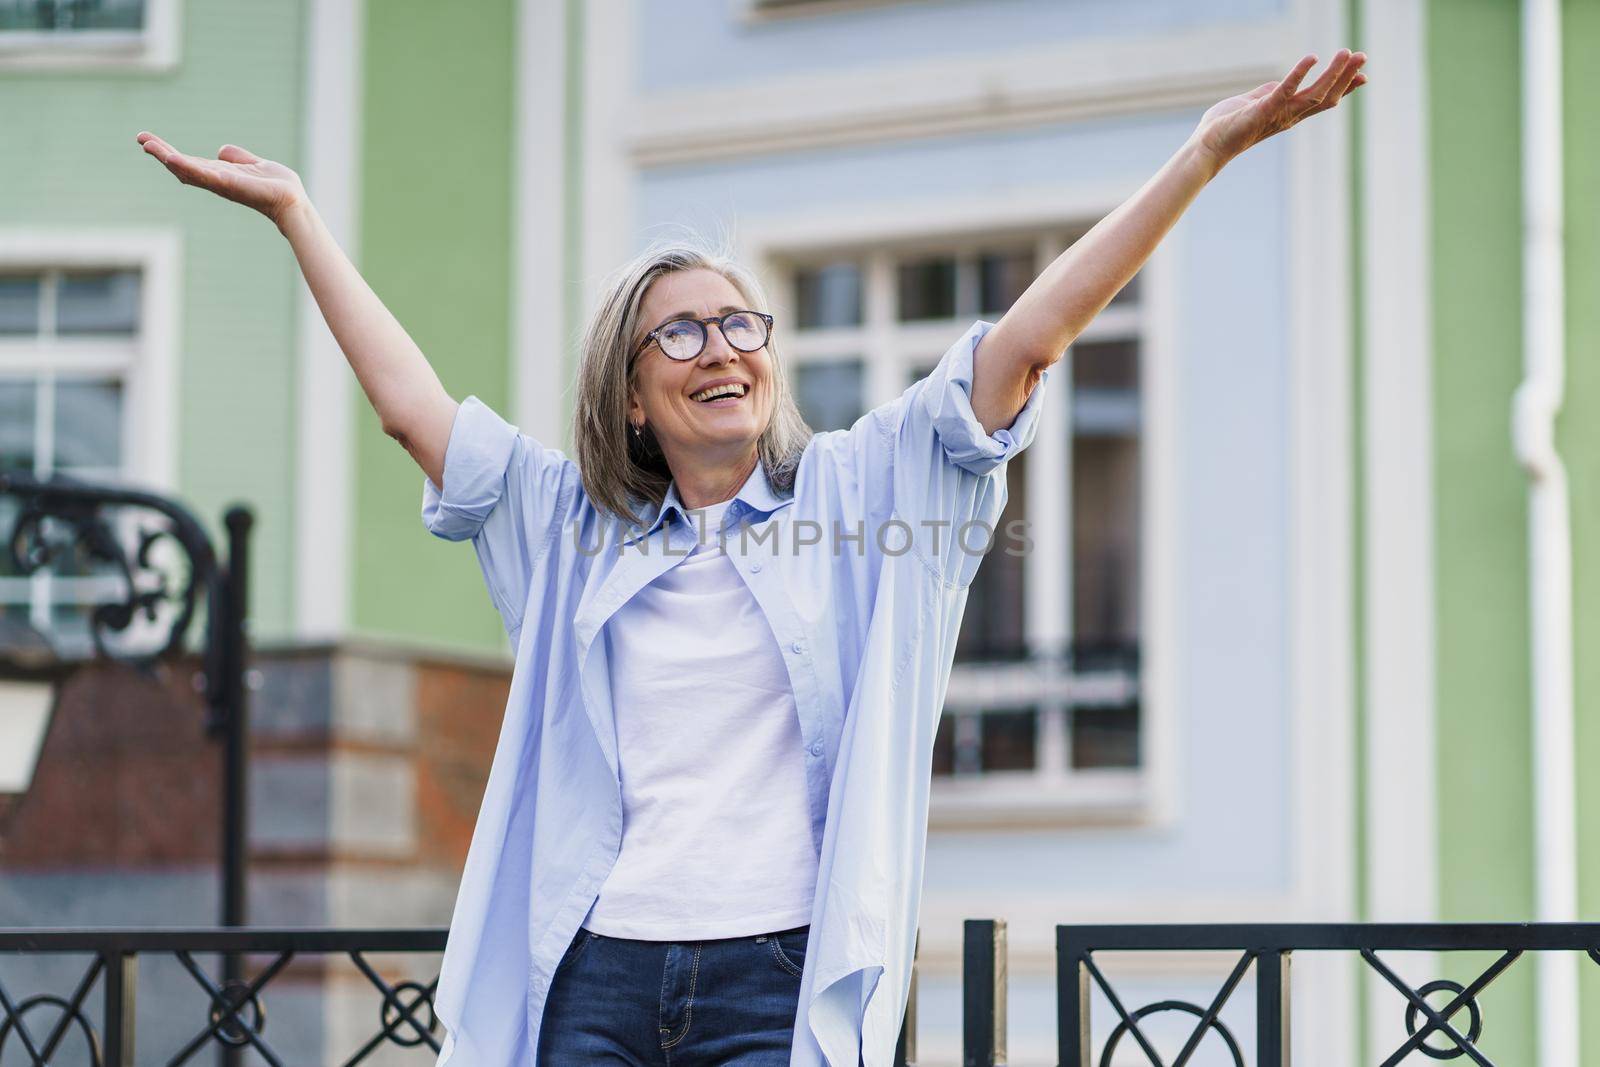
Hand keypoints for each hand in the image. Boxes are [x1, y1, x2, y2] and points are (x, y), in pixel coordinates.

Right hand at [135, 132, 307, 228]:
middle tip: (140, 139)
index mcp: (218, 174)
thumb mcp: (253, 163)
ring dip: (167, 158)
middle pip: (181, 166)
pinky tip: (173, 159)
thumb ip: (237, 157)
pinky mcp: (229, 185)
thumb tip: (222, 150)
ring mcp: (220, 184)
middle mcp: (215, 181)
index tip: (148, 140)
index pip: (188, 161)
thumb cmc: (276, 186)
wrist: (292, 199)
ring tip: (149, 145)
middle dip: (161, 153)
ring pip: (188, 170)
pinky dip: (188, 167)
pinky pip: (204, 175)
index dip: (168, 152)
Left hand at [1192, 50, 1366, 168]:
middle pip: (1326, 96)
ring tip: (1347, 54)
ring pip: (1315, 94)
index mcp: (1288, 113)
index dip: (1344, 88)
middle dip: (1346, 77)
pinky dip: (1299, 74)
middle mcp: (1288, 116)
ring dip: (1333, 74)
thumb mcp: (1255, 103)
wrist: (1208, 145)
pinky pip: (1285, 91)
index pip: (1323, 100)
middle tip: (1363, 57)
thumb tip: (1282, 84)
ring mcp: (1278, 114)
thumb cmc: (1228, 125)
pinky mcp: (1263, 110)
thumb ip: (1271, 93)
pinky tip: (1312, 58)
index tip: (1363, 75)